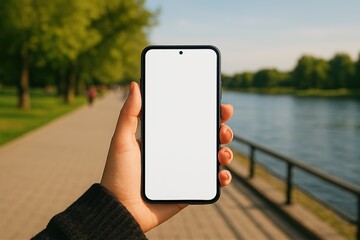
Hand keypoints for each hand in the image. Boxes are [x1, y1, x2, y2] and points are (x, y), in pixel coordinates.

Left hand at [101, 82, 233, 231]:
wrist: (121, 210)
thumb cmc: (118, 175)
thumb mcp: (121, 140)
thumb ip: (129, 114)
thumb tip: (134, 85)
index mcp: (165, 138)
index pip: (189, 120)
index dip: (205, 111)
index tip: (217, 103)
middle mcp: (178, 151)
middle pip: (206, 136)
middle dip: (221, 129)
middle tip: (223, 127)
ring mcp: (186, 170)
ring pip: (213, 156)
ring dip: (226, 151)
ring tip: (223, 152)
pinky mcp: (191, 188)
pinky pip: (212, 180)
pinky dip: (223, 176)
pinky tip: (222, 174)